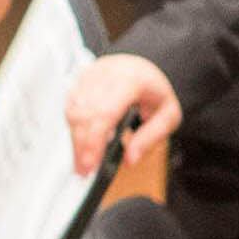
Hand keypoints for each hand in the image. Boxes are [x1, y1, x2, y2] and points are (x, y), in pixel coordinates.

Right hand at [65, 53, 181, 173]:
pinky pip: (69, 106)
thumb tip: (130, 159)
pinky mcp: (80, 80)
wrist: (143, 68)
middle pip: (85, 114)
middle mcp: (107, 73)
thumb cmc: (154, 91)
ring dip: (75, 139)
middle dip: (82, 146)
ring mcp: (91, 75)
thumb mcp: (168, 115)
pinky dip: (73, 128)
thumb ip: (151, 137)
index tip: (91, 165)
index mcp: (131, 80)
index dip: (94, 141)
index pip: (105, 113)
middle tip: (83, 170)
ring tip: (82, 161)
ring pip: (73, 110)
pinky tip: (80, 142)